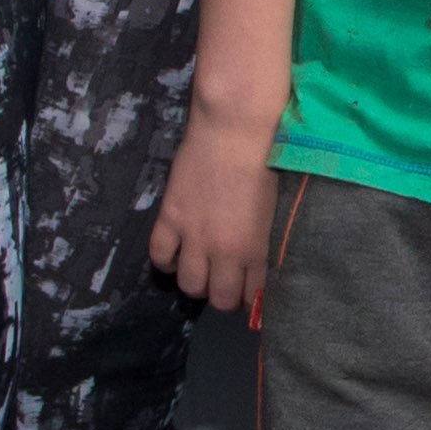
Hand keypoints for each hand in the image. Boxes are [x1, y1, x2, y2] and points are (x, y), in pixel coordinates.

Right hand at [148, 97, 280, 315]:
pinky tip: (175, 253)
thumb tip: (254, 261)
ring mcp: (193, 235)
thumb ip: (260, 240)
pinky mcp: (170, 217)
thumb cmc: (266, 161)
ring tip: (200, 267)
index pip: (250, 296)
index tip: (247, 292)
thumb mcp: (271, 209)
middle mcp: (223, 250)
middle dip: (223, 296)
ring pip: (188, 284)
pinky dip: (166, 261)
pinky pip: (160, 255)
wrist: (235, 130)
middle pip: (218, 298)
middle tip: (223, 281)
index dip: (249, 299)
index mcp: (254, 248)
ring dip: (195, 281)